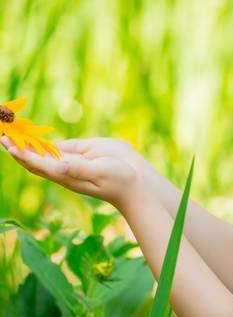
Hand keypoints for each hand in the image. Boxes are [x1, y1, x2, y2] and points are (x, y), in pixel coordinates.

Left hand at [0, 135, 138, 208]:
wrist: (135, 182)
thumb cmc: (121, 179)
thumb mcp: (101, 172)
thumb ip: (80, 167)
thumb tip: (59, 165)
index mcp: (68, 174)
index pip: (39, 163)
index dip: (22, 153)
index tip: (6, 142)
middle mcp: (66, 169)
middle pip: (35, 160)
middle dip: (17, 149)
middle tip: (1, 134)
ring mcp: (74, 162)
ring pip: (44, 154)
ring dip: (28, 145)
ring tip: (11, 133)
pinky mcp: (83, 156)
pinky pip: (59, 150)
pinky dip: (44, 144)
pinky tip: (35, 139)